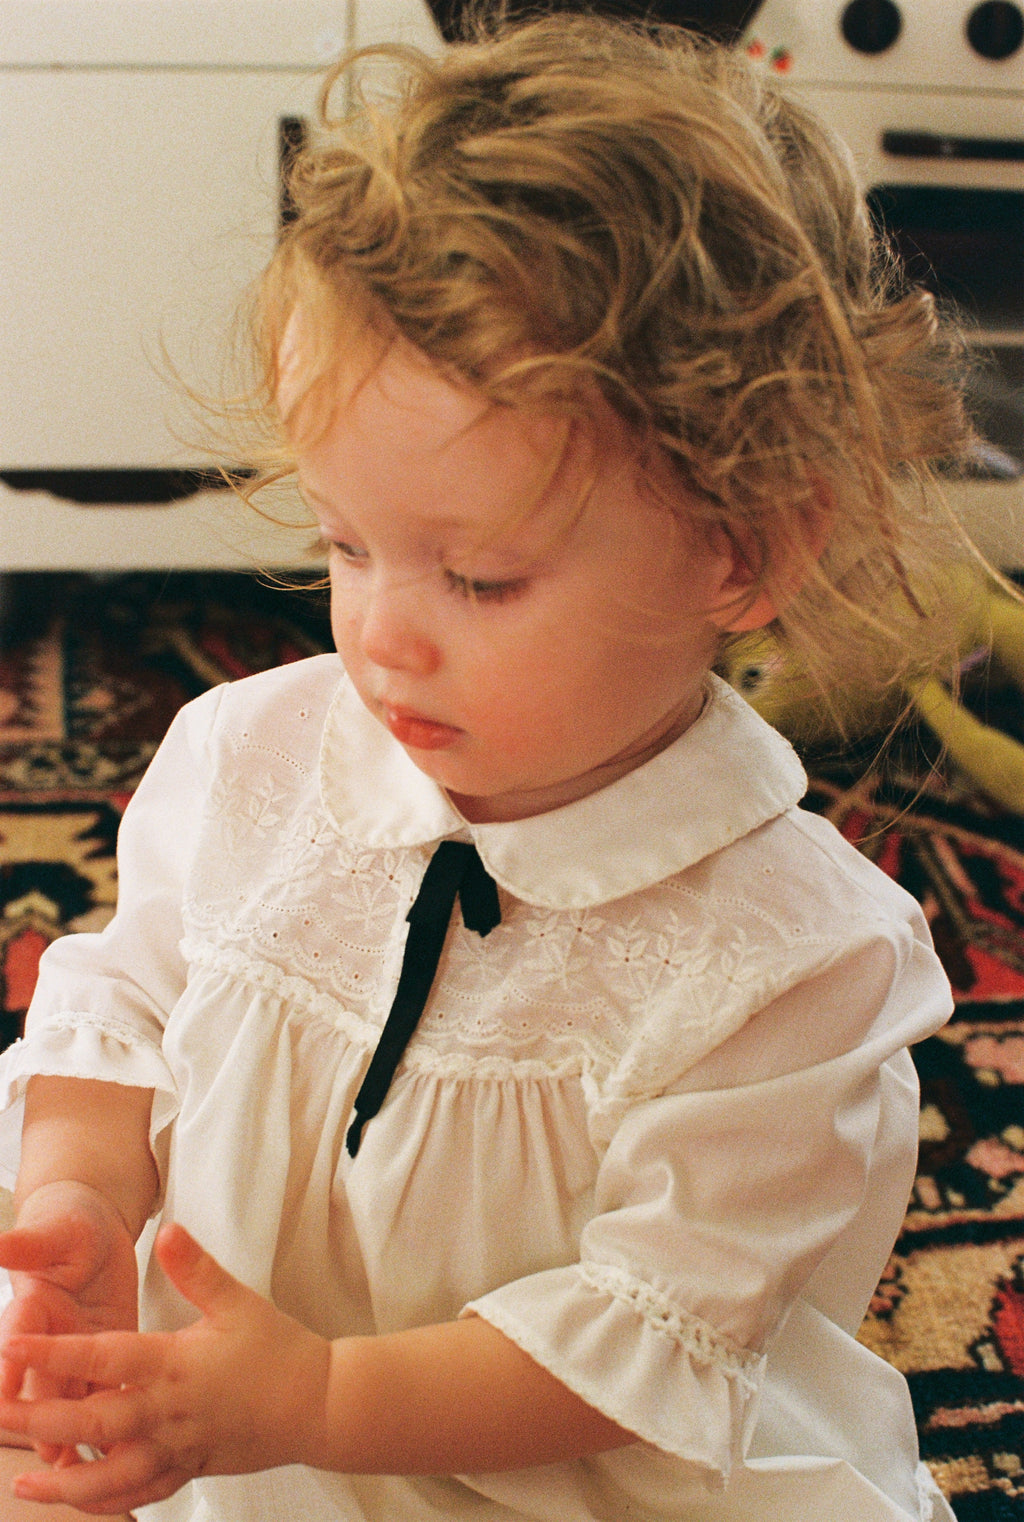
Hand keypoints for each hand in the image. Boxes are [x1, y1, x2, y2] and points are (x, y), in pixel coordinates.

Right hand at [0, 1182, 140, 1465]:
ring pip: (68, 1395)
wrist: (93, 1225)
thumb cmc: (68, 1222)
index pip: (15, 1339)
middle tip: (47, 1449)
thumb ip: (26, 1243)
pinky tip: (116, 1447)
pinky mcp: (107, 1350)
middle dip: (41, 1415)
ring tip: (73, 1466)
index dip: (9, 1367)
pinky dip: (106, 1416)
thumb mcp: (52, 1230)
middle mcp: (49, 1335)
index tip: (3, 1395)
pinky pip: (103, 1386)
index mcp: (32, 1305)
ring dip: (67, 1429)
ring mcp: (76, 1347)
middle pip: (41, 1380)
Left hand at [0, 1224, 330, 1514]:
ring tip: (22, 1485)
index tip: (13, 1346)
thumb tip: (168, 1232)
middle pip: (90, 1423)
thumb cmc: (281, 1351)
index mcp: (174, 1364)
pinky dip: (106, 1502)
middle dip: (36, 1423)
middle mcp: (168, 1411)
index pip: (102, 1358)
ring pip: (109, 1476)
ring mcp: (177, 1447)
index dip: (54, 1354)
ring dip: (62, 1483)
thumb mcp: (238, 1301)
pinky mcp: (190, 1469)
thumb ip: (196, 1269)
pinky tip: (80, 1500)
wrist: (321, 1405)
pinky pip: (140, 1494)